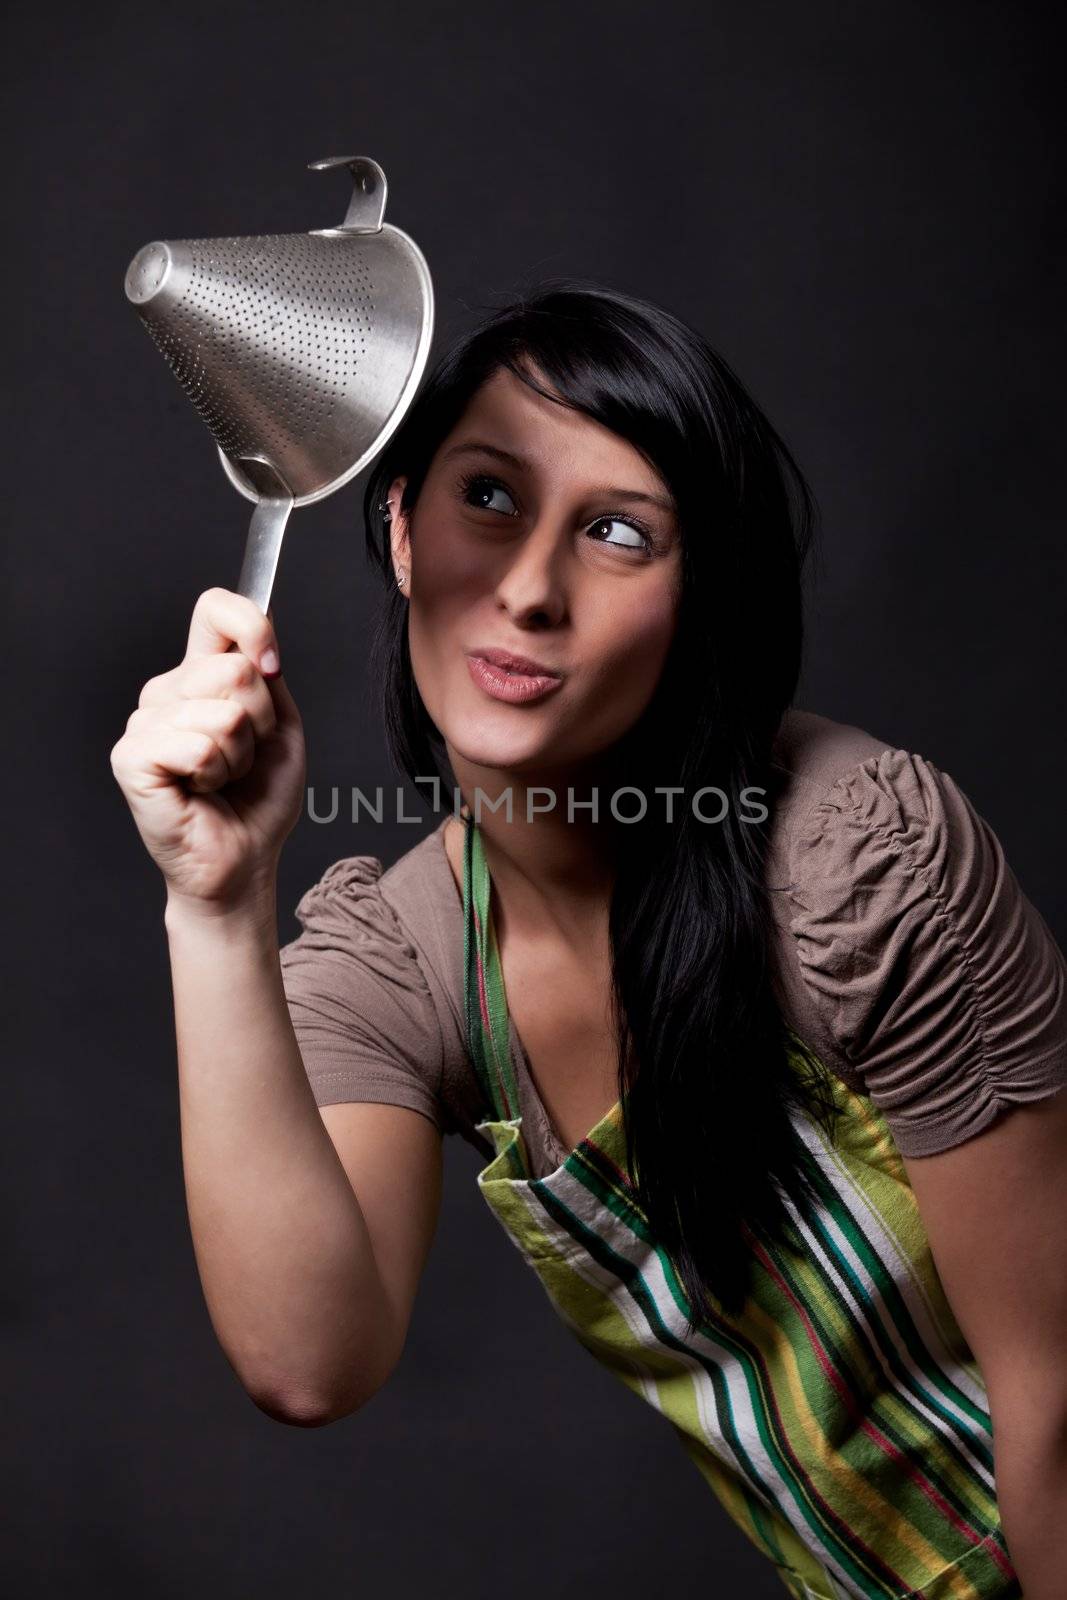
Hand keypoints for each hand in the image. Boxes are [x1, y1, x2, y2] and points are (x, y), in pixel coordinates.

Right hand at [110, 587, 305, 909]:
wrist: (244, 858)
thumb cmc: (258, 798)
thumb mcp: (282, 727)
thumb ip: (267, 678)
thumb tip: (256, 648)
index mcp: (200, 675)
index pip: (216, 609)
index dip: (252, 626)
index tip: (273, 668)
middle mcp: (166, 691)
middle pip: (235, 669)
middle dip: (261, 722)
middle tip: (243, 758)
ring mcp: (144, 723)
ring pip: (224, 712)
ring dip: (240, 756)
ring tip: (221, 777)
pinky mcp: (132, 757)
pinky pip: (198, 746)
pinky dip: (216, 774)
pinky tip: (200, 790)